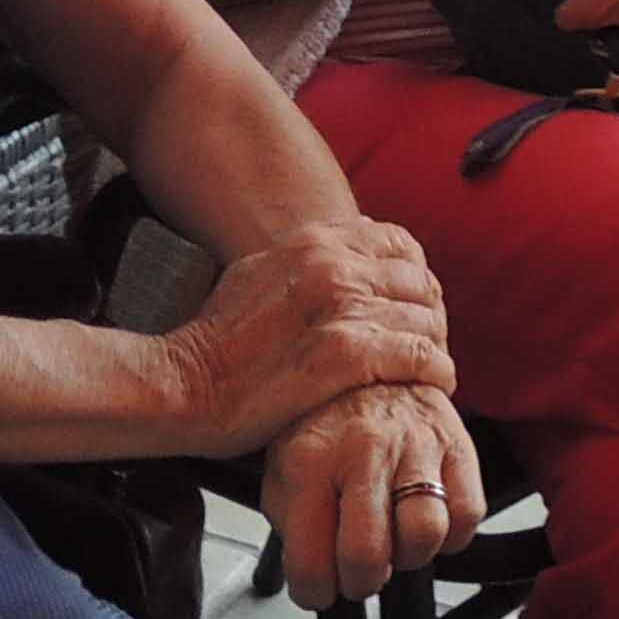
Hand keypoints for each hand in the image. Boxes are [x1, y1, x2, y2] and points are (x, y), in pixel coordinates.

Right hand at [167, 219, 453, 453]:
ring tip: (433, 366)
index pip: (399, 242)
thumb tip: (357, 233)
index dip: (417, 274)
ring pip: (424, 318)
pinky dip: (435, 369)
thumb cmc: (215, 342)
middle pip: (418, 280)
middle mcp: (332, 266)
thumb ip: (309, 256)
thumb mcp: (259, 272)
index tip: (417, 302)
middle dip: (431, 311)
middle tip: (430, 340)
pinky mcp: (345, 355)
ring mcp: (339, 309)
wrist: (182, 386)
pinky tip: (437, 382)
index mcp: (313, 242)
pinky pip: (417, 355)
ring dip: (435, 344)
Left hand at [261, 381, 483, 611]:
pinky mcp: (458, 445)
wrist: (371, 364)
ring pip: (424, 533)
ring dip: (408, 557)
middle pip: (368, 554)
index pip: (310, 562)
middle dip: (360, 582)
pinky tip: (422, 519)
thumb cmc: (324, 426)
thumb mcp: (283, 471)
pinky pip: (467, 513)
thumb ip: (292, 524)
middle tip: (355, 571)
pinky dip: (449, 534)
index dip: (314, 592)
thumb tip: (315, 575)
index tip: (318, 587)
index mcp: (309, 461)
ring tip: (392, 542)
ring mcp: (415, 445)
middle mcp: (363, 450)